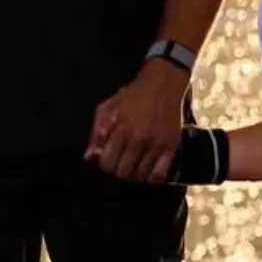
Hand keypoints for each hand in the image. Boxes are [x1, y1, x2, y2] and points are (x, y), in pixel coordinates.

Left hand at [85, 60, 190, 182]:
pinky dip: (152, 177)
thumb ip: (96, 131)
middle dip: (118, 170)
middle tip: (121, 162)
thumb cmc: (133, 95)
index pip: (107, 161)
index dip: (105, 163)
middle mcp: (139, 139)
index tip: (108, 158)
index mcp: (121, 129)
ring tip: (134, 165)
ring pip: (141, 175)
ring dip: (135, 174)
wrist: (163, 85)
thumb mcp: (108, 107)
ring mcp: (156, 145)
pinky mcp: (172, 147)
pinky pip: (160, 174)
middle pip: (123, 172)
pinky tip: (148, 170)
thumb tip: (89, 156)